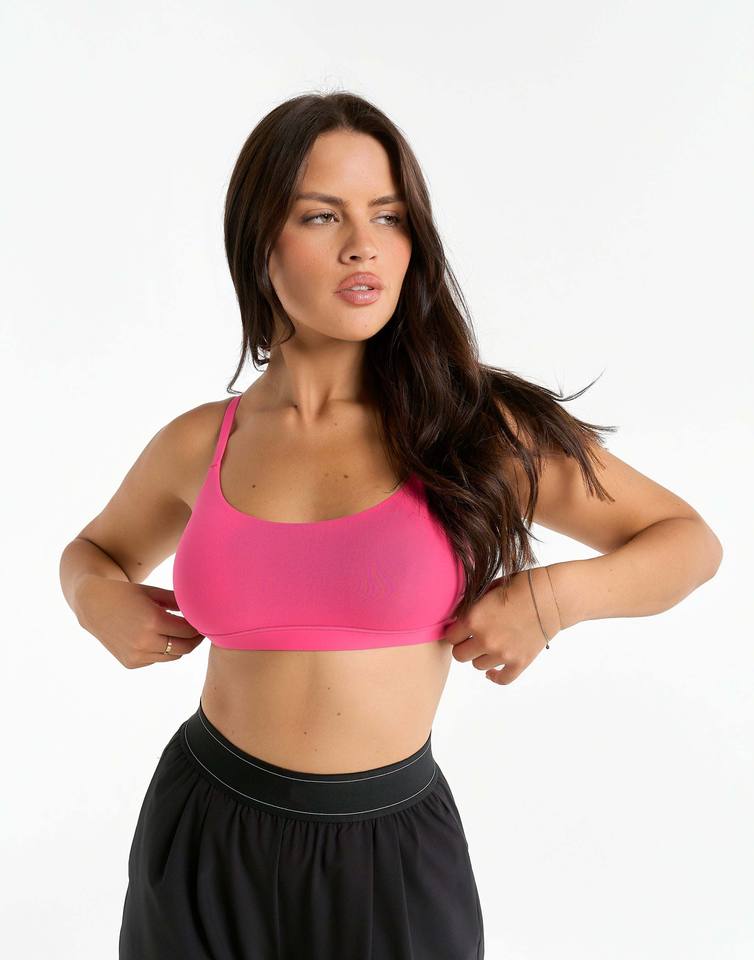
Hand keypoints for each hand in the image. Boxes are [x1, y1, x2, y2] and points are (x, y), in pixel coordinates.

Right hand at [76, 576, 205, 668]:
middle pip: (185, 647)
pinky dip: (163, 650)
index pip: (189, 630)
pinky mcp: (131, 663)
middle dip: (195, 639)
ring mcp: (136, 655)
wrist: (92, 604)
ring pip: (173, 656)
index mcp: (153, 621)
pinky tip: (159, 637)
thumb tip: (202, 608)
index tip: (205, 621)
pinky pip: (157, 659)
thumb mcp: (154, 593)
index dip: (200, 626)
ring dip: (181, 646)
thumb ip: (179, 602)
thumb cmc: (126, 593)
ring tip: (183, 633)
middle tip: (200, 630)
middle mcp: (144, 642)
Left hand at [443, 566, 561, 684]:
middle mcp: (485, 639)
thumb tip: (458, 617)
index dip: (455, 633)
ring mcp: (502, 654)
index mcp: (473, 619)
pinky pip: (501, 679)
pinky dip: (495, 676)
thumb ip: (471, 606)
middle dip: (464, 646)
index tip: (461, 630)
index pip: (450, 637)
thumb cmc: (520, 586)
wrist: (551, 596)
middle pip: (459, 656)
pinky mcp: (519, 662)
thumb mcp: (488, 589)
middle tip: (472, 639)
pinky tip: (493, 670)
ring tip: (489, 646)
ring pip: (478, 666)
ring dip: (481, 656)